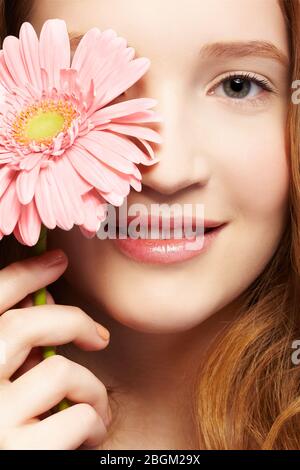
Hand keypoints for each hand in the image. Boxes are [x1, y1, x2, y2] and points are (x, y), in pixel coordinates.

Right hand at [0, 249, 110, 448]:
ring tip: (96, 405)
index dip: (25, 274)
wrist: (1, 468)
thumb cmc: (5, 432)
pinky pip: (74, 418)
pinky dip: (93, 422)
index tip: (57, 259)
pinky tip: (90, 434)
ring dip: (89, 386)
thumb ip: (10, 356)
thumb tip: (37, 305)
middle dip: (70, 319)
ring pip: (59, 372)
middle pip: (25, 326)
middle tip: (98, 334)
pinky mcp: (18, 454)